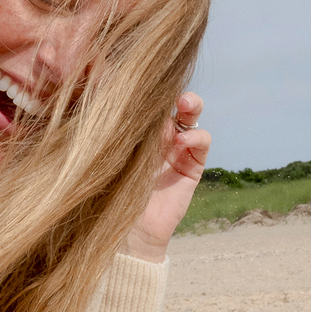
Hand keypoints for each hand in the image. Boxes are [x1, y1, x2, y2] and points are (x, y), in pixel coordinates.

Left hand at [121, 92, 209, 262]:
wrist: (127, 231)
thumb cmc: (108, 189)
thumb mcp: (110, 152)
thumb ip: (117, 128)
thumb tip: (109, 91)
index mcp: (134, 126)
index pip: (147, 98)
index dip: (149, 86)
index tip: (144, 80)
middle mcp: (157, 133)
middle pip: (171, 101)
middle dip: (174, 89)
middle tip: (172, 88)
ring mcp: (176, 147)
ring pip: (190, 117)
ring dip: (191, 105)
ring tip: (184, 105)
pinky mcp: (192, 165)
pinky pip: (201, 142)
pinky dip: (196, 135)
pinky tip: (183, 140)